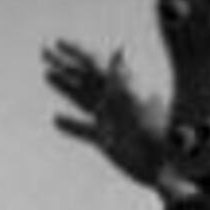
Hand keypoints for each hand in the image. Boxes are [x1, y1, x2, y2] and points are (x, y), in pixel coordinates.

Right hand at [40, 38, 192, 204]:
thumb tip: (119, 50)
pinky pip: (84, 130)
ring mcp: (108, 119)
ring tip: (47, 74)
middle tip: (45, 51)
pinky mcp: (105, 141)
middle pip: (84, 78)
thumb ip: (124, 79)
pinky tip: (56, 119)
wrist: (164, 167)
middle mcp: (112, 101)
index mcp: (119, 89)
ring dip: (65, 86)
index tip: (58, 42)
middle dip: (65, 64)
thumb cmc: (155, 134)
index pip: (94, 64)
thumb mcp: (136, 103)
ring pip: (81, 98)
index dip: (76, 52)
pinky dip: (70, 125)